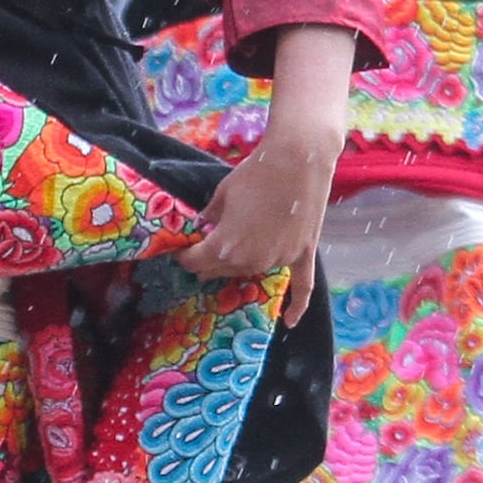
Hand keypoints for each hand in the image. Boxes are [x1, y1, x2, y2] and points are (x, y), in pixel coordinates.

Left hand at [184, 119, 337, 311]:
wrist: (298, 159)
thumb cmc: (256, 172)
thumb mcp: (222, 193)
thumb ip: (210, 217)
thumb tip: (203, 227)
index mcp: (224, 248)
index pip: (195, 261)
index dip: (184, 254)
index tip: (181, 247)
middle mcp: (249, 261)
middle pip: (219, 270)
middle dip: (207, 260)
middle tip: (201, 249)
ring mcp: (277, 261)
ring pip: (249, 273)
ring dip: (237, 265)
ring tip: (230, 255)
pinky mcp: (301, 255)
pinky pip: (301, 289)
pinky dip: (296, 307)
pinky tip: (290, 322)